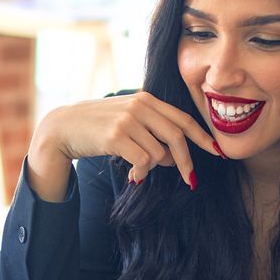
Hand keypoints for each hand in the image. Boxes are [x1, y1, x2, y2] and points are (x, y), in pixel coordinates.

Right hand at [24, 91, 216, 199]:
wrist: (63, 128)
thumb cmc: (97, 126)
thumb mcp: (127, 119)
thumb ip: (151, 129)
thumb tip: (174, 156)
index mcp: (146, 99)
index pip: (182, 118)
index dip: (202, 137)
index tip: (216, 152)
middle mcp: (140, 106)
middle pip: (177, 137)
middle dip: (187, 162)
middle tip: (191, 180)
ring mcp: (128, 120)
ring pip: (159, 153)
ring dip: (154, 168)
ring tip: (139, 171)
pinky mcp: (116, 136)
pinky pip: (143, 161)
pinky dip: (141, 173)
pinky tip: (132, 176)